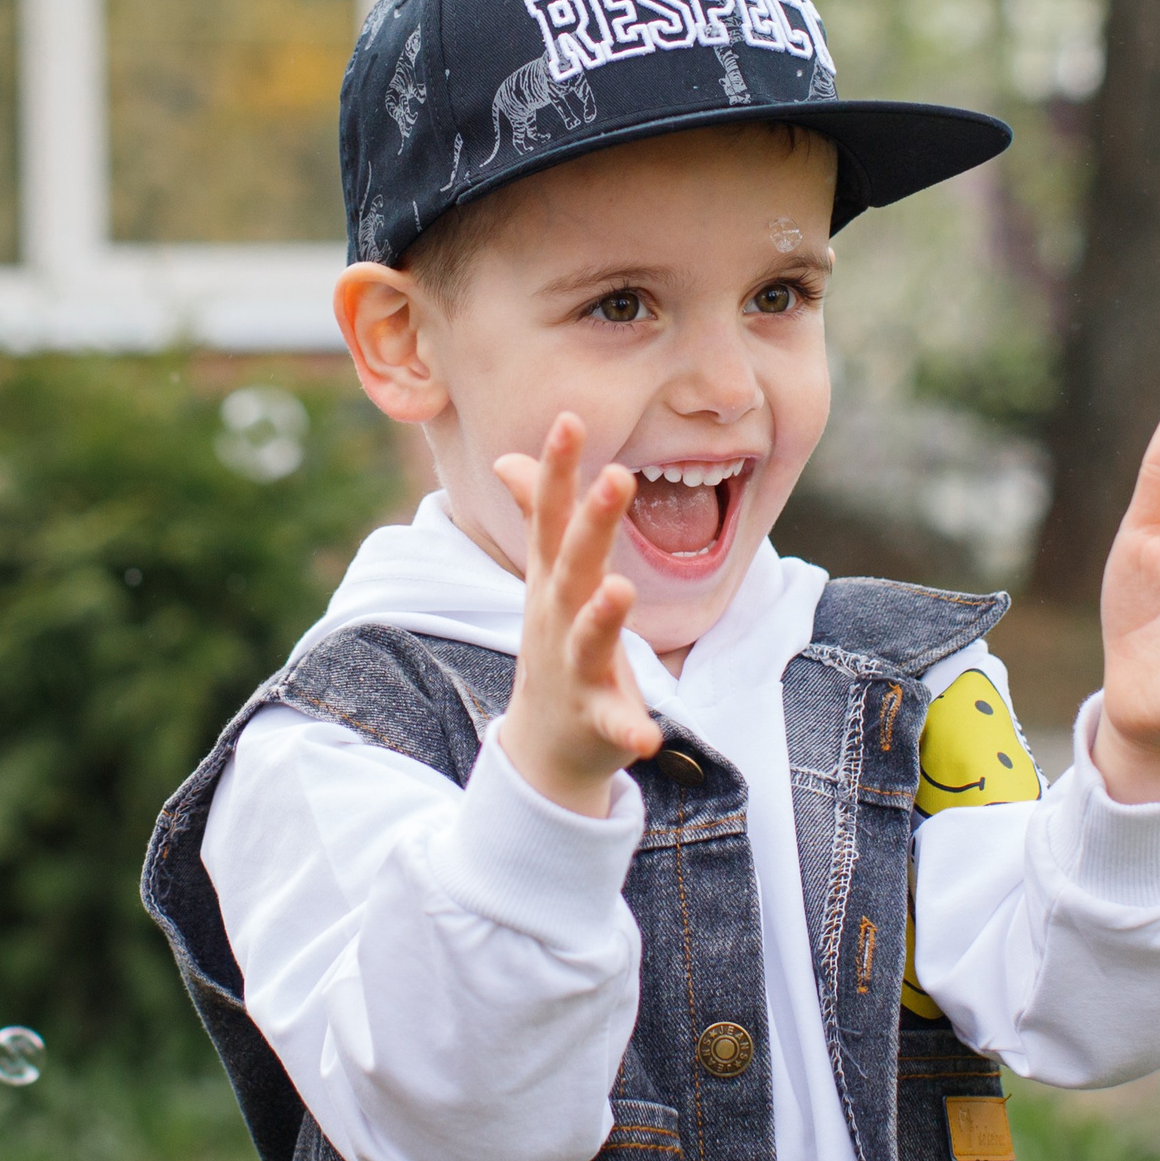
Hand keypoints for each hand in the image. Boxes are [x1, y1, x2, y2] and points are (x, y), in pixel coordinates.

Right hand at [490, 414, 664, 815]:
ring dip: (600, 615)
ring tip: (619, 590)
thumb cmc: (556, 641)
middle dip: (592, 522)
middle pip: (574, 564)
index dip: (559, 469)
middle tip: (617, 476)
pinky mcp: (597, 719)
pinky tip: (650, 736)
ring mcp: (575, 669)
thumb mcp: (545, 576)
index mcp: (554, 580)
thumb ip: (537, 514)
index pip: (553, 516)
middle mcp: (559, 617)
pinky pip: (613, 724)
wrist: (545, 742)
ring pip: (587, 639)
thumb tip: (509, 457)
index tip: (570, 418)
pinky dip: (629, 730)